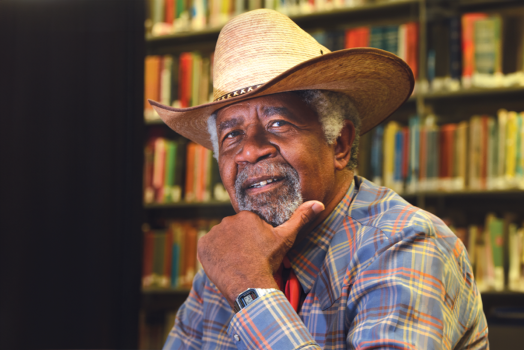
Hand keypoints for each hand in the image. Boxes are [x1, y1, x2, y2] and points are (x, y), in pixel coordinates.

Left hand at [197, 200, 324, 307]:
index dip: (253, 238)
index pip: (247, 224)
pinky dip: (214, 254)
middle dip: (239, 241)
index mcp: (246, 216)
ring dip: (226, 247)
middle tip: (247, 257)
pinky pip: (208, 247)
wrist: (249, 284)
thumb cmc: (268, 261)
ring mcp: (213, 234)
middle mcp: (227, 220)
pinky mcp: (203, 247)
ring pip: (221, 239)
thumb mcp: (285, 238)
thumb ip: (300, 218)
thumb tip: (318, 203)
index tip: (257, 249)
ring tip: (236, 261)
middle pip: (233, 231)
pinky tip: (224, 263)